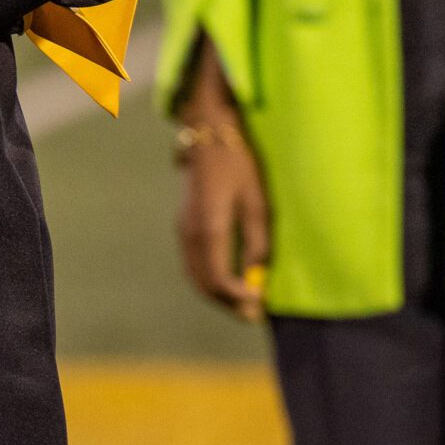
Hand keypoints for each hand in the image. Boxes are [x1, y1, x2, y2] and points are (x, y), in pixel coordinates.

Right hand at [172, 39, 270, 322]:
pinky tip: (230, 278)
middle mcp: (191, 232)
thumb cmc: (240, 162)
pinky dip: (210, 277)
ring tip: (245, 300)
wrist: (209, 131)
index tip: (260, 306)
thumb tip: (260, 277)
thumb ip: (258, 241)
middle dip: (228, 303)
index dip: (239, 299)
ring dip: (218, 293)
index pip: (219, 279)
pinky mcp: (184, 224)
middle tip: (254, 313)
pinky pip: (194, 262)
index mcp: (210, 227)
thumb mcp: (257, 201)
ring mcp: (184, 228)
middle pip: (204, 283)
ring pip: (196, 275)